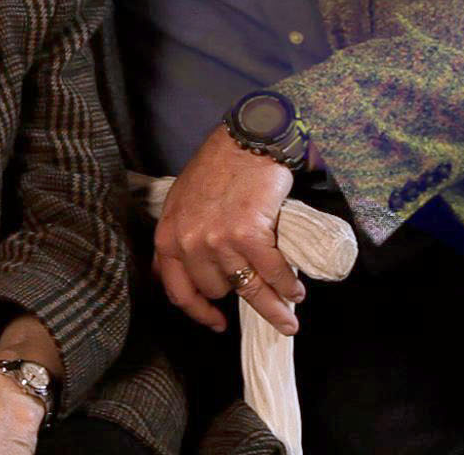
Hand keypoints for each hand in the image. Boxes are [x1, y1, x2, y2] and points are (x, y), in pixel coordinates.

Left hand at [153, 127, 303, 334]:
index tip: (217, 322)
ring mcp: (218, 241)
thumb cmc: (216, 167)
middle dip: (236, 292)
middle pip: (216, 291)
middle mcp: (189, 243)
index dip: (200, 313)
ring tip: (287, 316)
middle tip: (258, 294)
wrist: (246, 141)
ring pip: (247, 289)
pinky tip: (295, 291)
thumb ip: (181, 237)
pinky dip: (287, 286)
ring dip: (271, 305)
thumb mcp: (182, 203)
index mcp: (169, 237)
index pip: (179, 291)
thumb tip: (188, 271)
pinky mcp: (249, 235)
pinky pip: (271, 273)